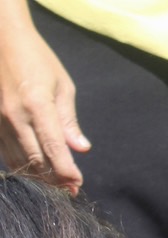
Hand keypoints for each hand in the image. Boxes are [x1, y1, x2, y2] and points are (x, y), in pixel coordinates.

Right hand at [0, 8, 88, 192]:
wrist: (0, 38)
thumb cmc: (36, 59)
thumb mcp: (62, 85)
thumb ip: (69, 120)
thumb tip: (82, 148)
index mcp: (36, 105)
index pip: (54, 148)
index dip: (66, 171)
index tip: (77, 185)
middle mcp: (14, 115)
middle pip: (35, 159)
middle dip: (54, 179)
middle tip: (70, 191)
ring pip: (18, 159)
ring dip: (38, 176)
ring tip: (55, 186)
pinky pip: (4, 151)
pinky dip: (20, 165)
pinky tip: (33, 172)